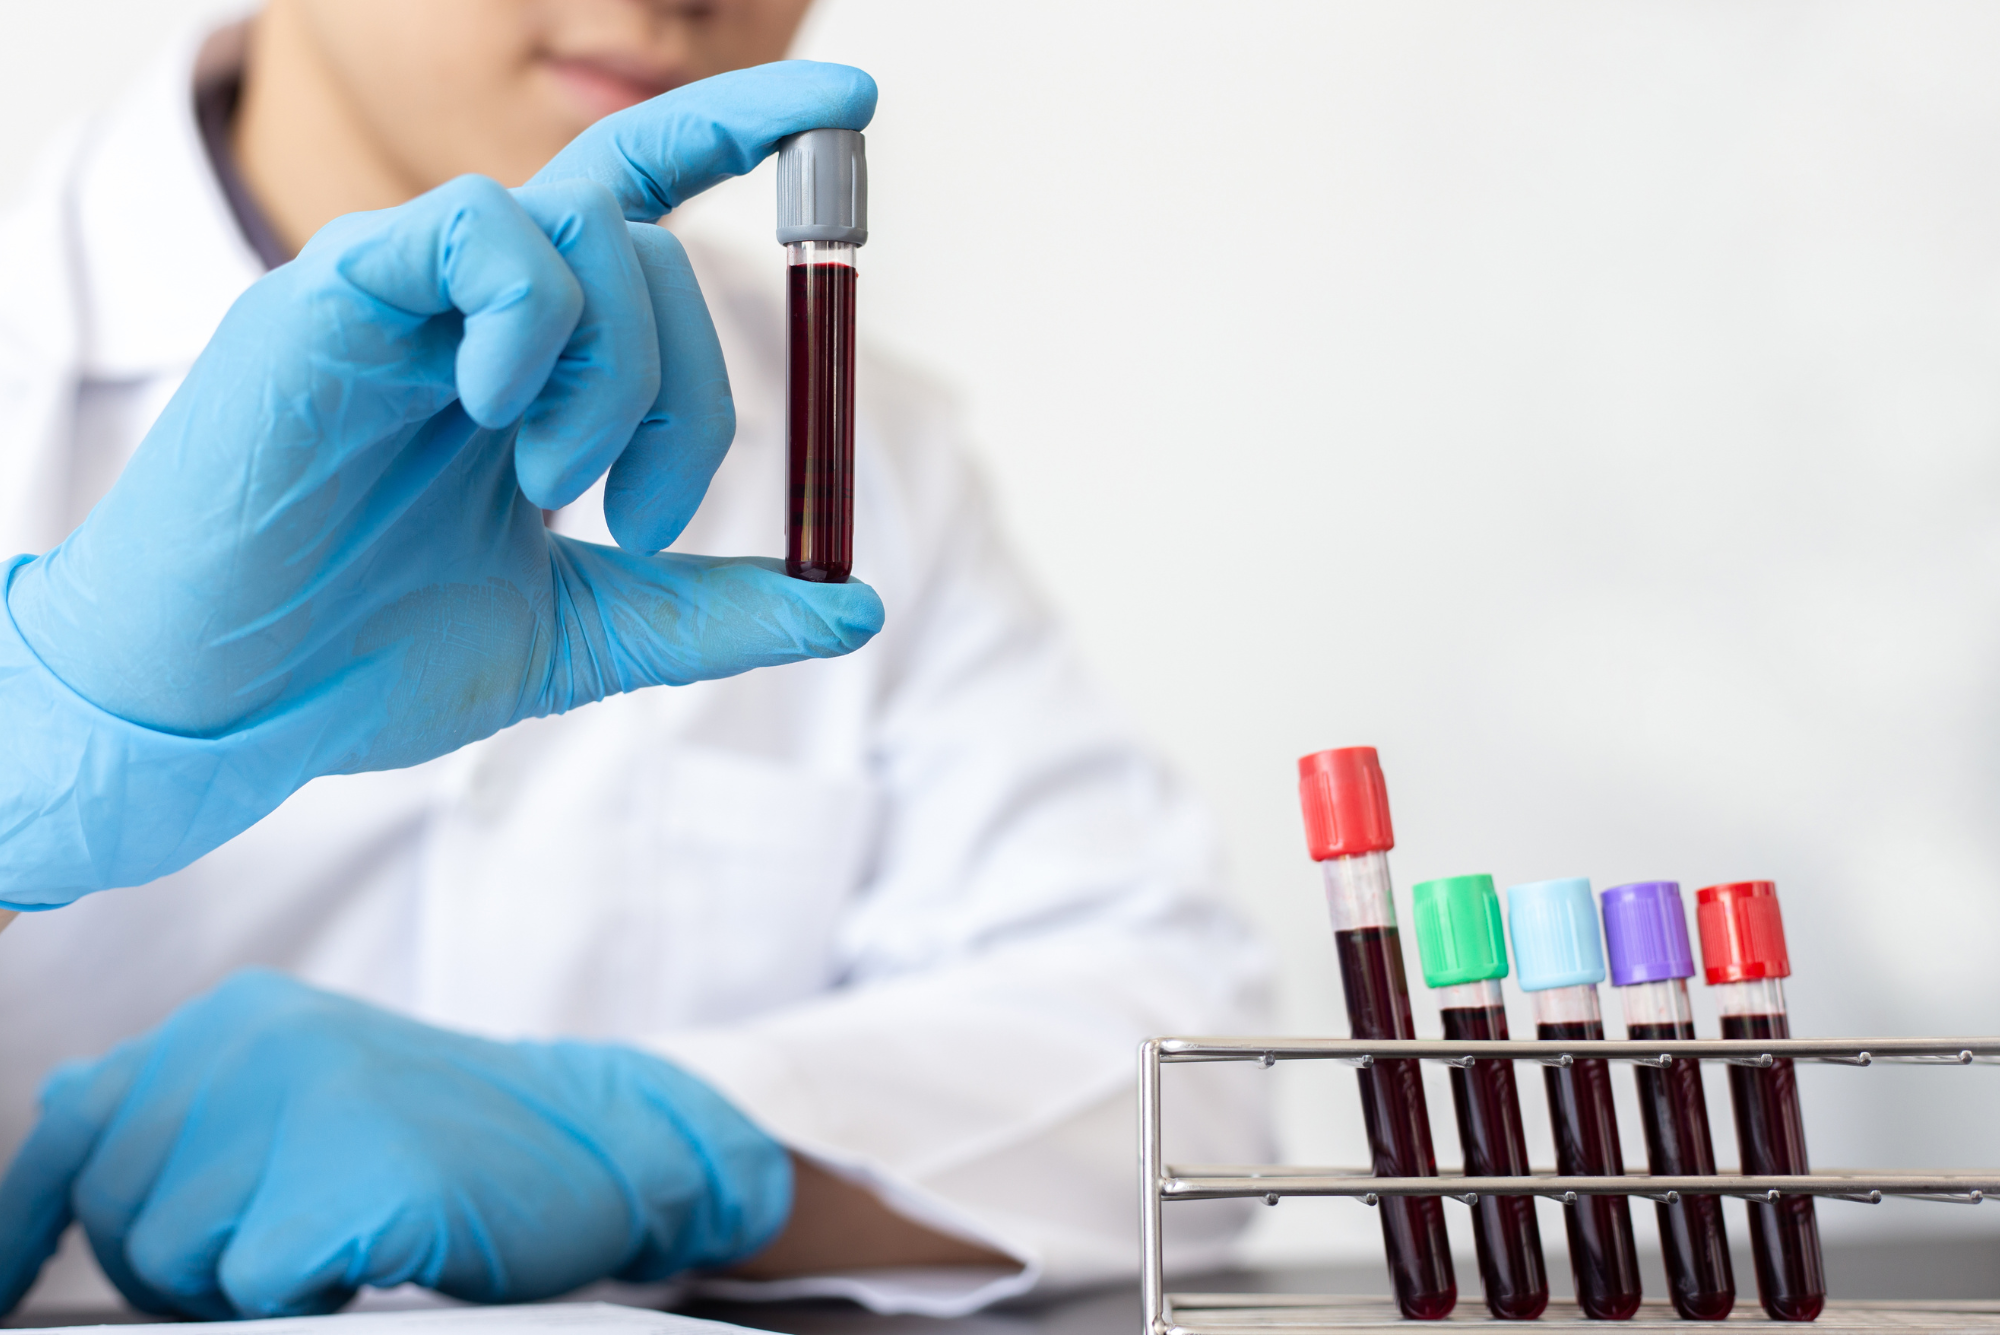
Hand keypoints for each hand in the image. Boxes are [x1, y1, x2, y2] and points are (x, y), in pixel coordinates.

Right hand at [0, 62, 881, 905]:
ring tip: (554, 489)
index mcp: (530, 363)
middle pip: (646, 245)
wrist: (224, 710)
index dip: (747, 138)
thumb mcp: (584, 635)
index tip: (851, 110)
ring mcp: (401, 294)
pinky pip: (476, 234)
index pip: (648, 210)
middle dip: (695, 388)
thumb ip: (713, 611)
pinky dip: (529, 322)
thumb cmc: (368, 658)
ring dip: (616, 374)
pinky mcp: (330, 295)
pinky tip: (495, 416)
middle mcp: (472, 310)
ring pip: (579, 231)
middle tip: (647, 517)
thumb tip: (855, 602)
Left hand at [0, 970, 790, 1317]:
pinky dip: (311, 1293)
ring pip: (178, 1257)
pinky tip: (375, 1257)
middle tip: (290, 1245)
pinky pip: (259, 1284)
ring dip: (251, 1281)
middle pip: (120, 1210)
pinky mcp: (360, 1177)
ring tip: (342, 1239)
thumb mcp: (302, 1085)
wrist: (601, 1142)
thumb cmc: (444, 1135)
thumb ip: (185, 1102)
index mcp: (233, 1015)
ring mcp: (310, 1101)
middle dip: (181, 1261)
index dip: (22, 1223)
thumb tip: (53, 1124)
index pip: (70, 1128)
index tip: (2, 1286)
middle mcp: (255, 1039)